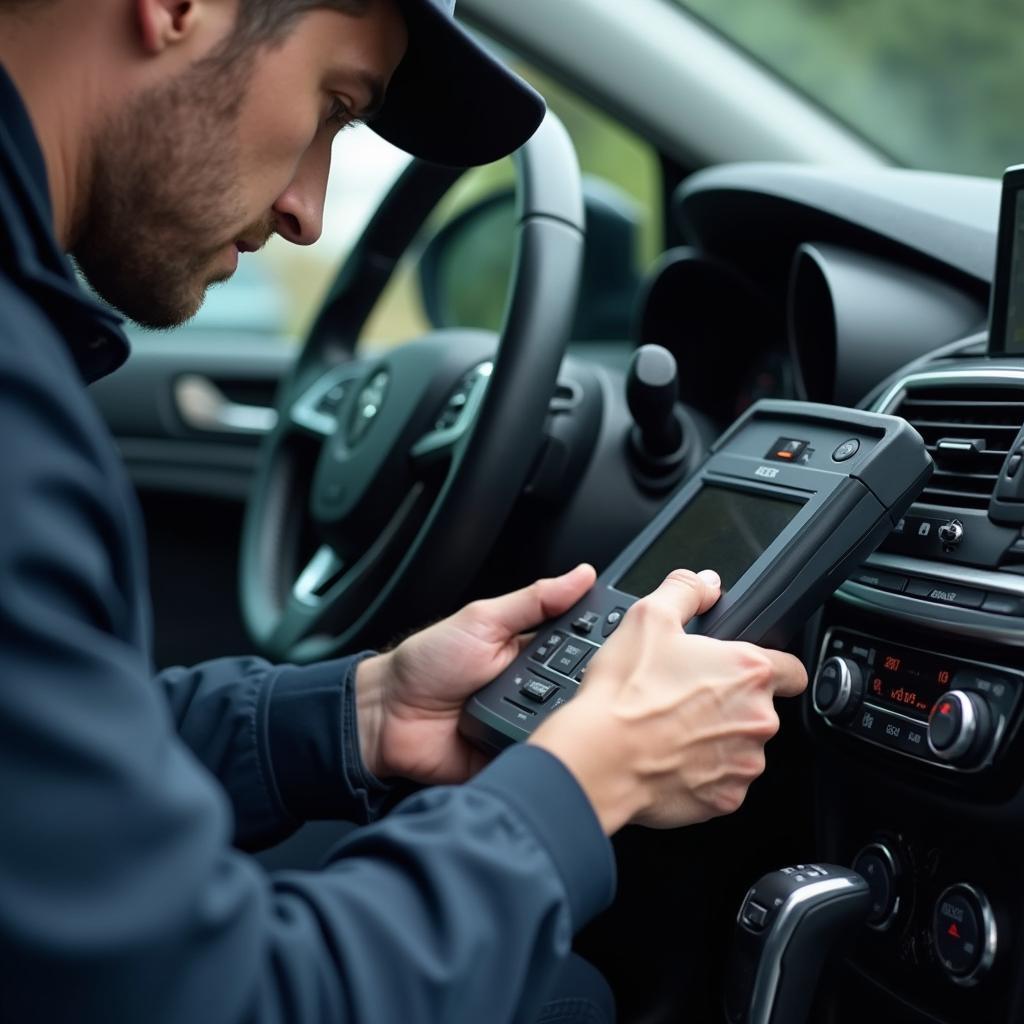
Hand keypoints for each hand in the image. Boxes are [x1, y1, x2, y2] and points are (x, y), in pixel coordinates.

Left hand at [355, 563, 596, 784]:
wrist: (386, 716)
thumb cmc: (426, 663)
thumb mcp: (483, 620)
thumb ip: (534, 600)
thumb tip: (580, 576)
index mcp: (530, 651)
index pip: (580, 647)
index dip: (603, 646)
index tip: (625, 642)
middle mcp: (534, 688)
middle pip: (580, 688)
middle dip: (590, 686)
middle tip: (599, 681)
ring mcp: (525, 723)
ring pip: (565, 725)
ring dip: (569, 719)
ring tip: (578, 713)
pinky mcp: (514, 756)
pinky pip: (541, 758)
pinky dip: (547, 752)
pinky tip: (556, 746)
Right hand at [529, 568, 807, 833]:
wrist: (599, 757)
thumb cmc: (625, 692)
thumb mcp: (648, 618)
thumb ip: (685, 591)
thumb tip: (706, 584)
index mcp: (748, 671)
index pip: (792, 669)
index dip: (768, 667)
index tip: (741, 673)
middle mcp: (757, 719)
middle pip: (760, 709)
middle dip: (730, 704)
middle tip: (685, 697)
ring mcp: (744, 763)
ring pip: (742, 747)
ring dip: (717, 739)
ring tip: (673, 728)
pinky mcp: (726, 799)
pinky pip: (723, 782)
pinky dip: (702, 772)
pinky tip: (671, 757)